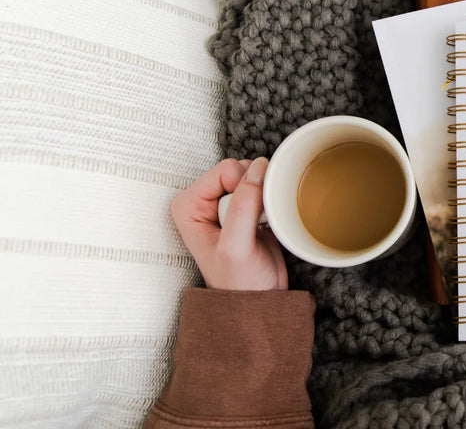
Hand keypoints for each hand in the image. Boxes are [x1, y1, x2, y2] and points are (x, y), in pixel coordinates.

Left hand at [170, 157, 287, 290]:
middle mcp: (204, 200)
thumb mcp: (236, 247)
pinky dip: (274, 200)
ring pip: (255, 176)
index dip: (243, 188)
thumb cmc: (239, 282)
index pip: (224, 170)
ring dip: (267, 196)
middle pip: (240, 170)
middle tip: (255, 223)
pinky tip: (269, 222)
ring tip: (262, 224)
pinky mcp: (247, 207)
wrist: (259, 300)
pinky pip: (266, 187)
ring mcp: (226, 203)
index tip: (247, 217)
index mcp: (188, 206)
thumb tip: (259, 168)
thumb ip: (243, 206)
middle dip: (255, 191)